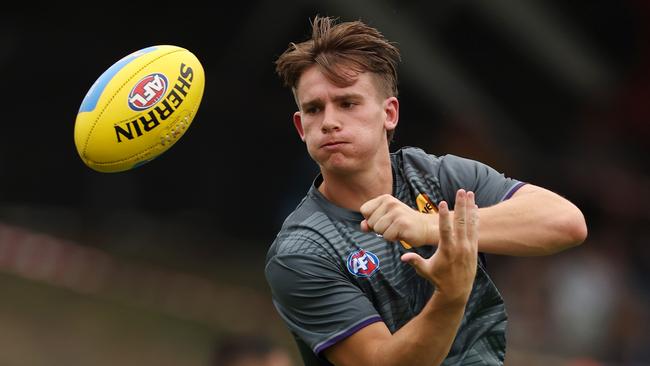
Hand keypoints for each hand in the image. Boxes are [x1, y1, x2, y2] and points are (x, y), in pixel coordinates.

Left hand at [360, 194, 435, 245]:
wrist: (425, 227)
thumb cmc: (403, 224)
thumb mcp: (384, 220)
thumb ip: (370, 222)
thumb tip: (363, 226)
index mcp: (385, 198)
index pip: (364, 210)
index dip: (371, 219)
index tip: (384, 220)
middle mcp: (390, 202)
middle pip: (370, 222)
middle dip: (379, 228)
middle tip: (393, 226)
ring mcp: (396, 212)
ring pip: (378, 230)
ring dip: (387, 234)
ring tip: (397, 229)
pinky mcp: (402, 223)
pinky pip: (387, 236)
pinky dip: (393, 238)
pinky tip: (402, 233)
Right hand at [401, 189, 478, 303]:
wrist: (457, 290)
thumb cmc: (439, 279)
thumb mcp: (425, 271)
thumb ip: (415, 261)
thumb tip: (403, 256)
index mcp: (447, 250)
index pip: (445, 229)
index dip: (444, 216)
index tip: (443, 202)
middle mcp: (459, 246)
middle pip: (461, 222)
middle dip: (461, 205)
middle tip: (461, 191)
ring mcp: (468, 247)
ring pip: (470, 223)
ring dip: (470, 207)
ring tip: (470, 194)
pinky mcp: (473, 248)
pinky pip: (475, 230)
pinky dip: (475, 218)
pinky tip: (475, 208)